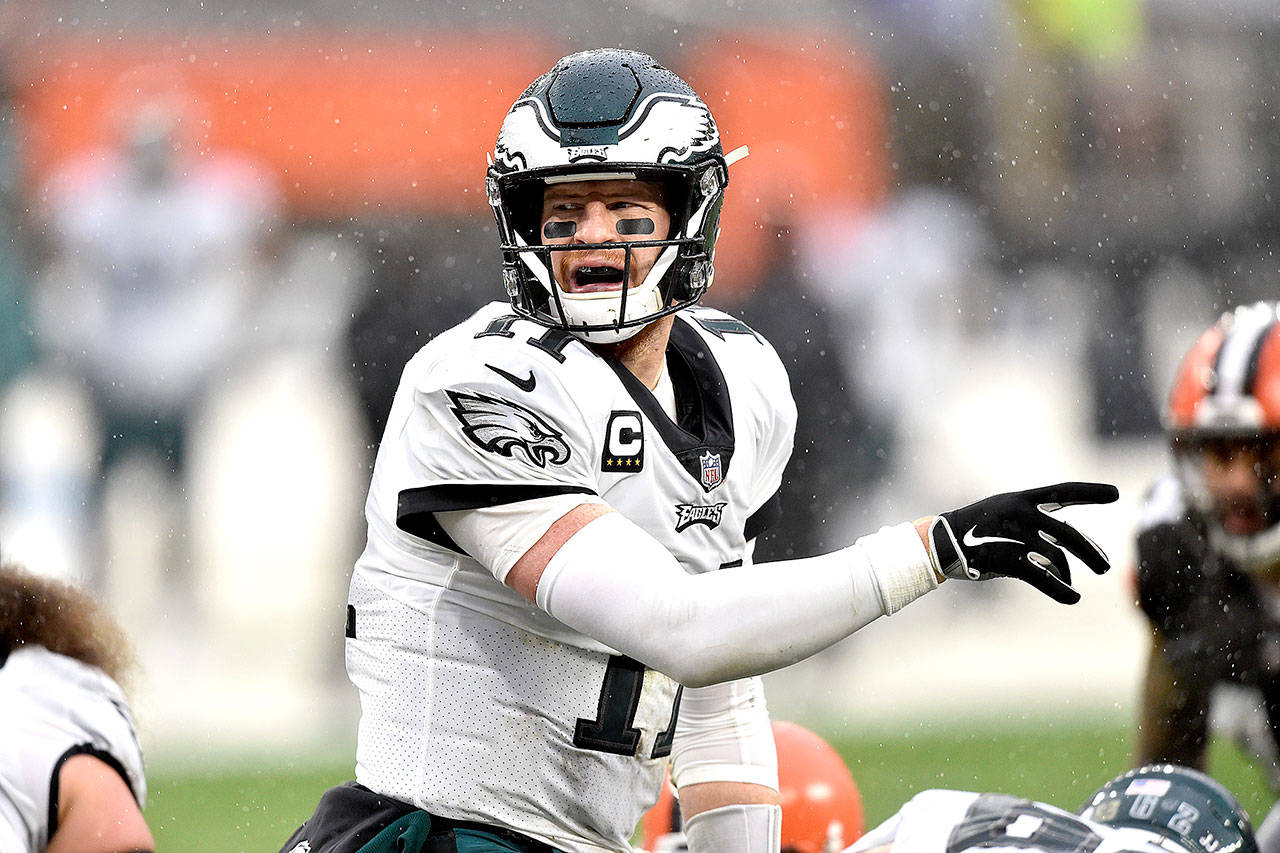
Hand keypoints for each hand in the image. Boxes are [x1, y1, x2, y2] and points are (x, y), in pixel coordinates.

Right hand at [928, 482, 1117, 603]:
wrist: (940, 541)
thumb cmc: (976, 529)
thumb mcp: (1004, 513)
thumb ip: (1036, 525)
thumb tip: (1067, 555)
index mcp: (1021, 498)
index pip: (1063, 492)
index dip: (1090, 492)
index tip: (1116, 494)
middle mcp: (1020, 513)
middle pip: (1068, 534)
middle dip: (1090, 552)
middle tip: (1103, 566)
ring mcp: (1013, 535)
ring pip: (1057, 558)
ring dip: (1070, 575)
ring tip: (1077, 587)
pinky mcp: (1006, 558)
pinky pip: (1042, 577)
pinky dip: (1060, 590)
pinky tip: (1071, 597)